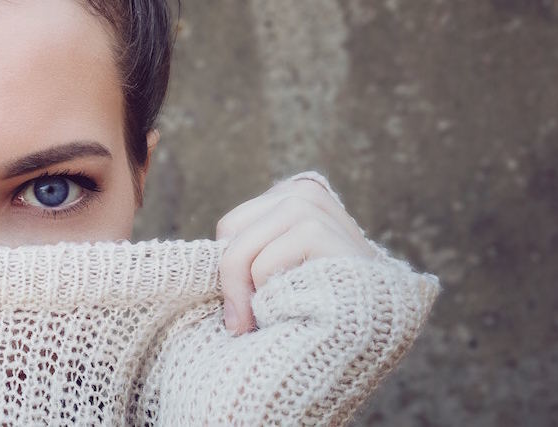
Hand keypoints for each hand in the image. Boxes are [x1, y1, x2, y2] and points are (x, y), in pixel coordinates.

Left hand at [215, 173, 376, 335]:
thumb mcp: (275, 270)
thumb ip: (245, 255)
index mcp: (290, 196)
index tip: (239, 309)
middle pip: (230, 233)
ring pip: (242, 249)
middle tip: (241, 323)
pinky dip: (269, 293)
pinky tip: (299, 306)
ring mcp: (316, 207)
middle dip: (231, 283)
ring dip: (249, 293)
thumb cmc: (316, 307)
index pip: (229, 228)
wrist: (370, 334)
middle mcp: (304, 192)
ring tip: (268, 318)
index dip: (229, 270)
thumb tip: (187, 264)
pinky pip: (264, 262)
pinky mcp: (321, 230)